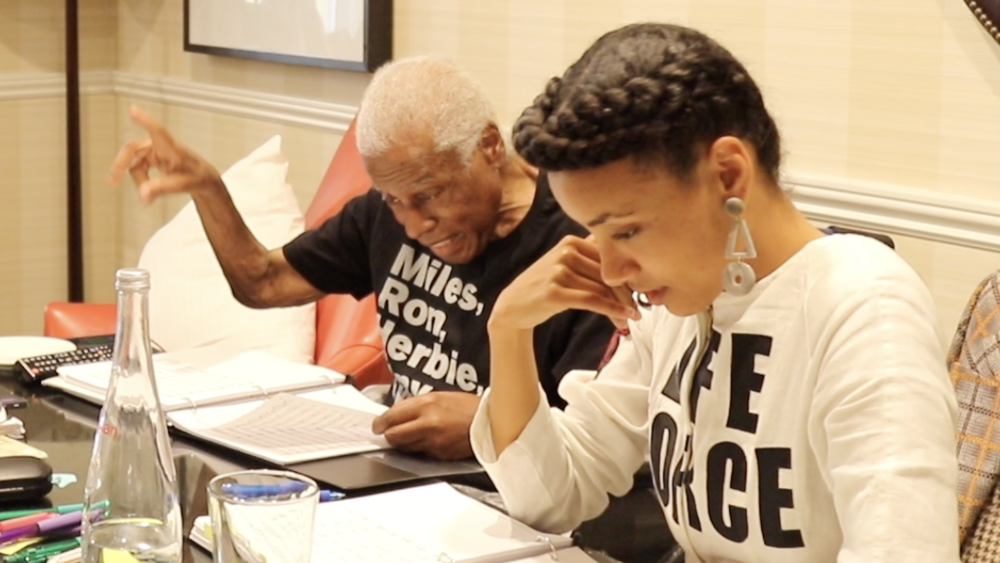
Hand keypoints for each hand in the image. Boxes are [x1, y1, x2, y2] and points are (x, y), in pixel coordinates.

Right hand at [108, 105, 224, 203]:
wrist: (205, 181)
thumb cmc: (199, 178)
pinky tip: (147, 192)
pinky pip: (138, 168)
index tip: (133, 109)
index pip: (159, 132)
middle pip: (134, 149)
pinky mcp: (153, 159)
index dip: (146, 121)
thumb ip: (163, 188)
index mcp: (173, 149)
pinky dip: (140, 181)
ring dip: (137, 179)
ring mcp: (156, 152)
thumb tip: (142, 194)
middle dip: (122, 164)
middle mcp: (162, 146)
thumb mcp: (185, 186)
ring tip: (147, 197)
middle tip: (113, 180)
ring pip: (135, 162)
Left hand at [371, 392, 479, 460]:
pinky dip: (419, 449)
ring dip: (402, 443)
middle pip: (394, 435)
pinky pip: (420, 453)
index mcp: (427, 404)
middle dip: (388, 435)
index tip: (377, 425)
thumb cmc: (468, 408)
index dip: (381, 422)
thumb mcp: (440, 397)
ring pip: (404, 447)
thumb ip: (417, 405)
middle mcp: (428, 422)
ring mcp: (434, 440)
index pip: (392, 415)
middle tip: (388, 433)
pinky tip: (427, 442)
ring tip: (409, 437)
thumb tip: (398, 414)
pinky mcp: (439, 454)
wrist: (488, 422)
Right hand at [490, 235, 638, 331]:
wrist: (513, 306)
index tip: (639, 291)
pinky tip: (624, 317)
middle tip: (637, 311)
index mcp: (571, 241)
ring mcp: (558, 271)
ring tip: (628, 320)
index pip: (610, 258)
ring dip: (620, 307)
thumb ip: (591, 257)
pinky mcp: (554, 291)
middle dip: (626, 294)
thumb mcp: (566, 264)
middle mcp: (565, 252)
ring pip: (602, 289)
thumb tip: (631, 261)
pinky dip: (612, 310)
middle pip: (608, 273)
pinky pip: (592, 301)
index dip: (627, 277)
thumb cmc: (546, 287)